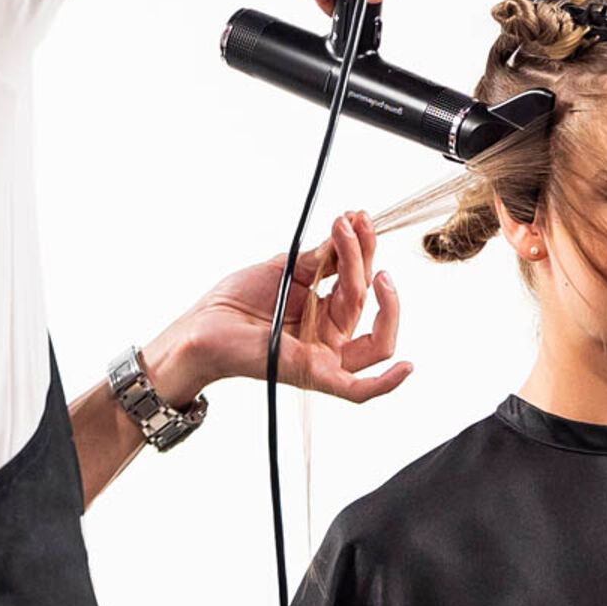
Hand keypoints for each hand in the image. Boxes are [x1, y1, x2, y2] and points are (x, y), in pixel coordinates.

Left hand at [142, 210, 411, 405]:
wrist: (200, 328)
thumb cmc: (235, 303)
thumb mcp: (286, 268)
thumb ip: (322, 257)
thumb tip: (351, 228)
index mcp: (323, 311)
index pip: (357, 281)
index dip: (361, 247)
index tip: (357, 216)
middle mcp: (329, 336)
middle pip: (365, 301)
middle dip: (363, 258)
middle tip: (353, 226)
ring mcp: (324, 357)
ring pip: (373, 337)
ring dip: (379, 299)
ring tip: (372, 267)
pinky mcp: (313, 375)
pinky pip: (358, 389)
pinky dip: (386, 384)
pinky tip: (406, 368)